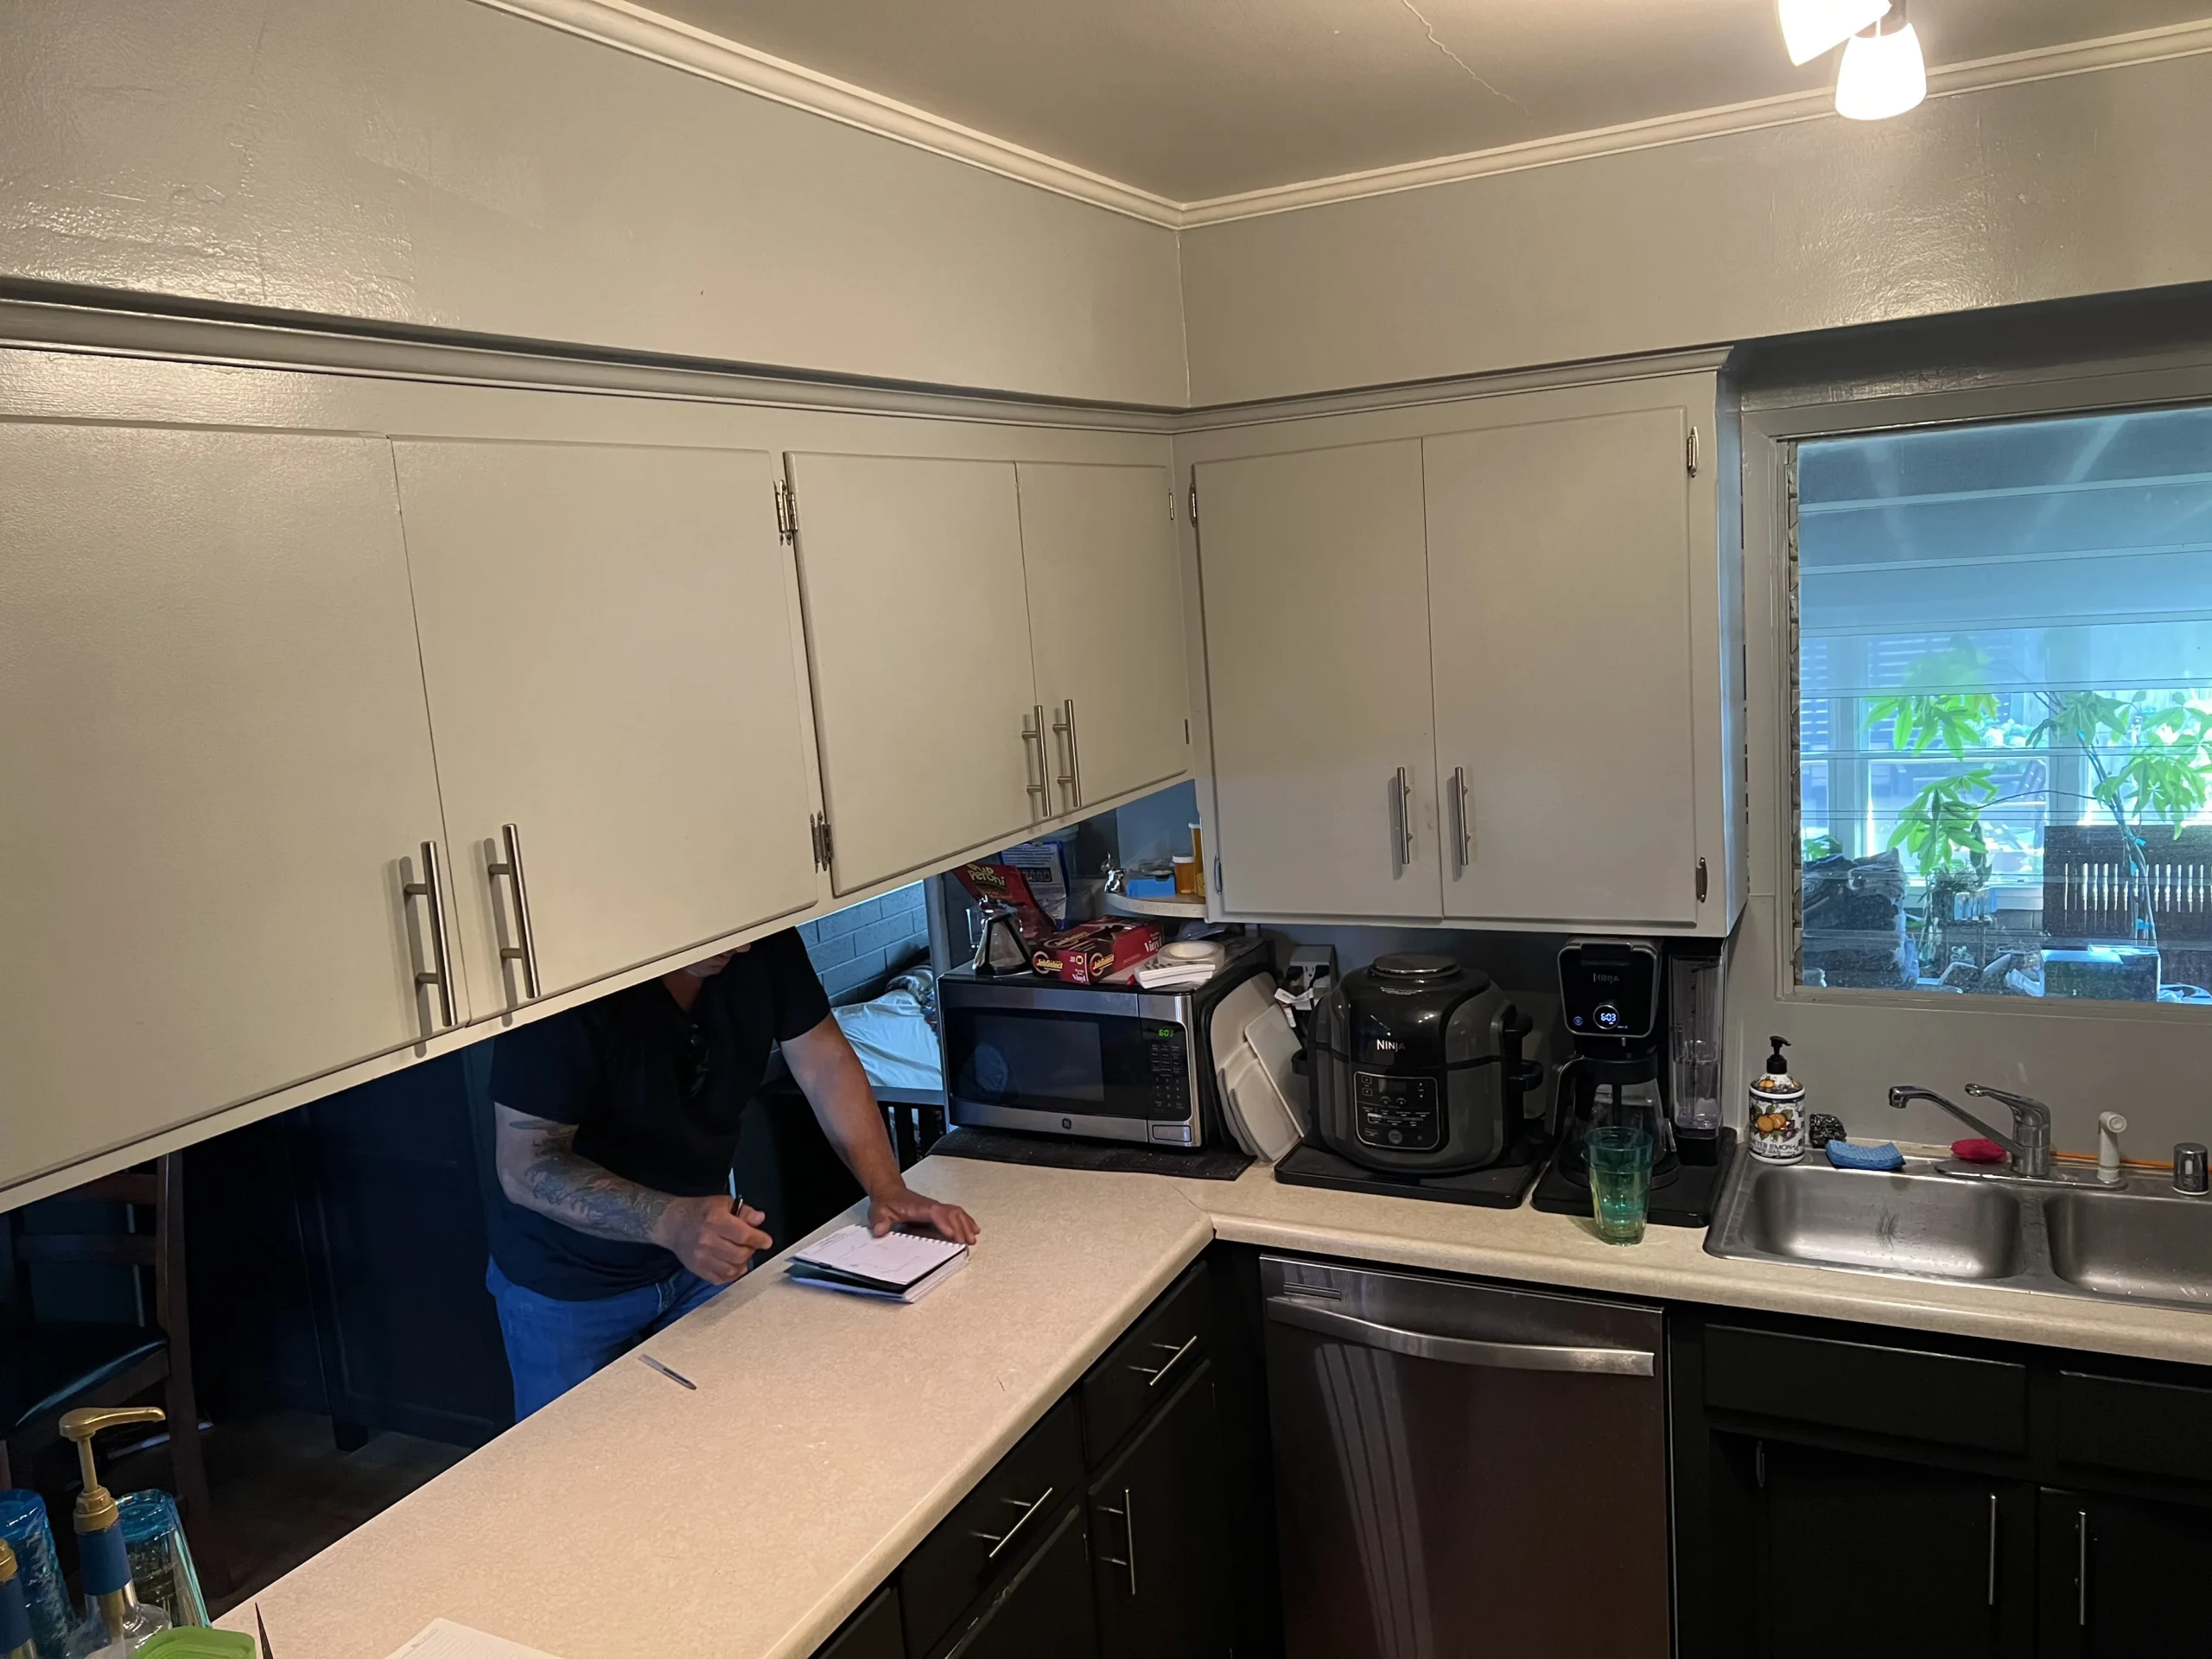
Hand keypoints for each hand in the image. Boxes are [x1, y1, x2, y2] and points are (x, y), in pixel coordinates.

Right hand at [653, 1195, 771, 1283]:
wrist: (673, 1223)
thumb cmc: (699, 1211)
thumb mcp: (722, 1203)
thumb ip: (743, 1211)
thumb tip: (759, 1219)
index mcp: (715, 1219)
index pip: (743, 1235)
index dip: (758, 1240)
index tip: (766, 1241)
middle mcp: (707, 1239)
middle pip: (739, 1254)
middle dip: (750, 1251)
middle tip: (750, 1245)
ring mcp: (701, 1257)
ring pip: (731, 1270)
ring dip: (742, 1264)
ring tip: (741, 1255)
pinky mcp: (697, 1268)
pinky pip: (720, 1279)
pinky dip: (731, 1275)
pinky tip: (733, 1265)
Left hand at [868, 1184, 980, 1245]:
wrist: (889, 1192)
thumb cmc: (887, 1203)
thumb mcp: (878, 1212)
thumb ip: (879, 1221)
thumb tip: (880, 1230)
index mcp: (918, 1207)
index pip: (935, 1213)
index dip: (944, 1223)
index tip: (952, 1235)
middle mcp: (930, 1206)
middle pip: (950, 1213)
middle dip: (960, 1227)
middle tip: (966, 1242)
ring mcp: (936, 1207)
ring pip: (956, 1212)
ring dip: (966, 1224)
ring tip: (972, 1238)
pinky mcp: (938, 1210)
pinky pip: (956, 1213)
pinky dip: (966, 1220)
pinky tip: (973, 1228)